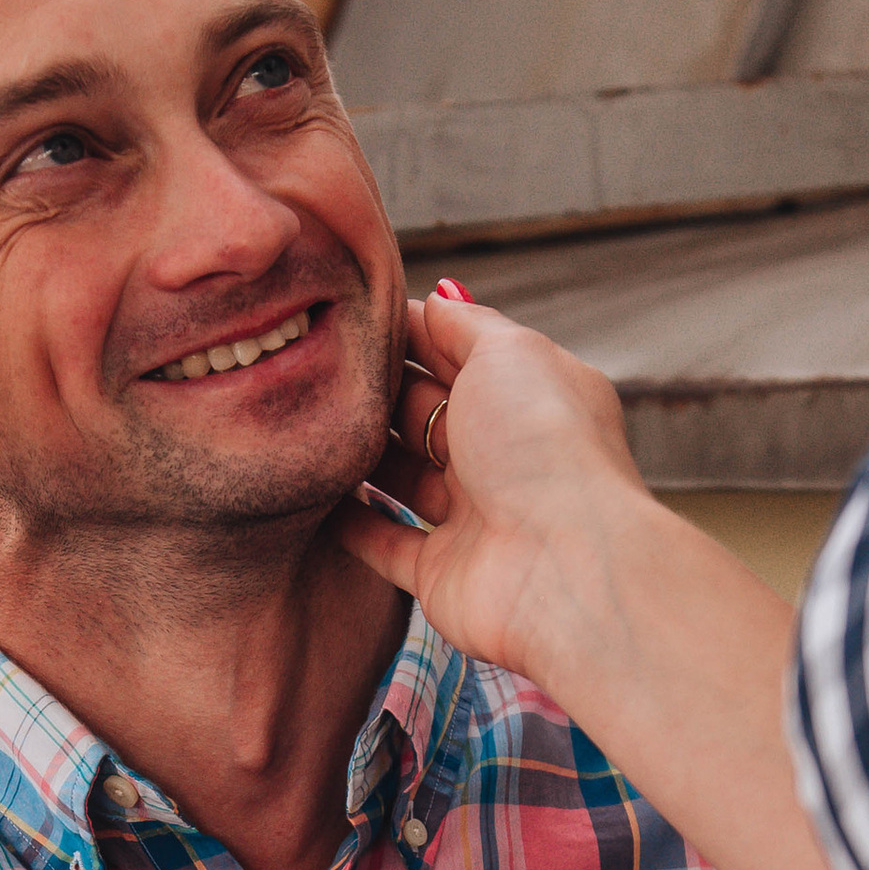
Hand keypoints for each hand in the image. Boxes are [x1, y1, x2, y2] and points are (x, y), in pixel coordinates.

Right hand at [340, 288, 652, 697]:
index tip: (347, 319)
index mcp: (528, 397)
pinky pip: (386, 543)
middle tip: (314, 370)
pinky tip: (308, 494)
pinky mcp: (443, 572)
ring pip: (404, 477)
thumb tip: (439, 297)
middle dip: (375, 392)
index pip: (459, 355)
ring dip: (359, 455)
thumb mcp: (510, 353)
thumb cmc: (544, 446)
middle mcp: (504, 455)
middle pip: (425, 414)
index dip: (409, 334)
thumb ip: (468, 324)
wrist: (564, 567)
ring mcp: (474, 517)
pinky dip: (351, 523)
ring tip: (304, 425)